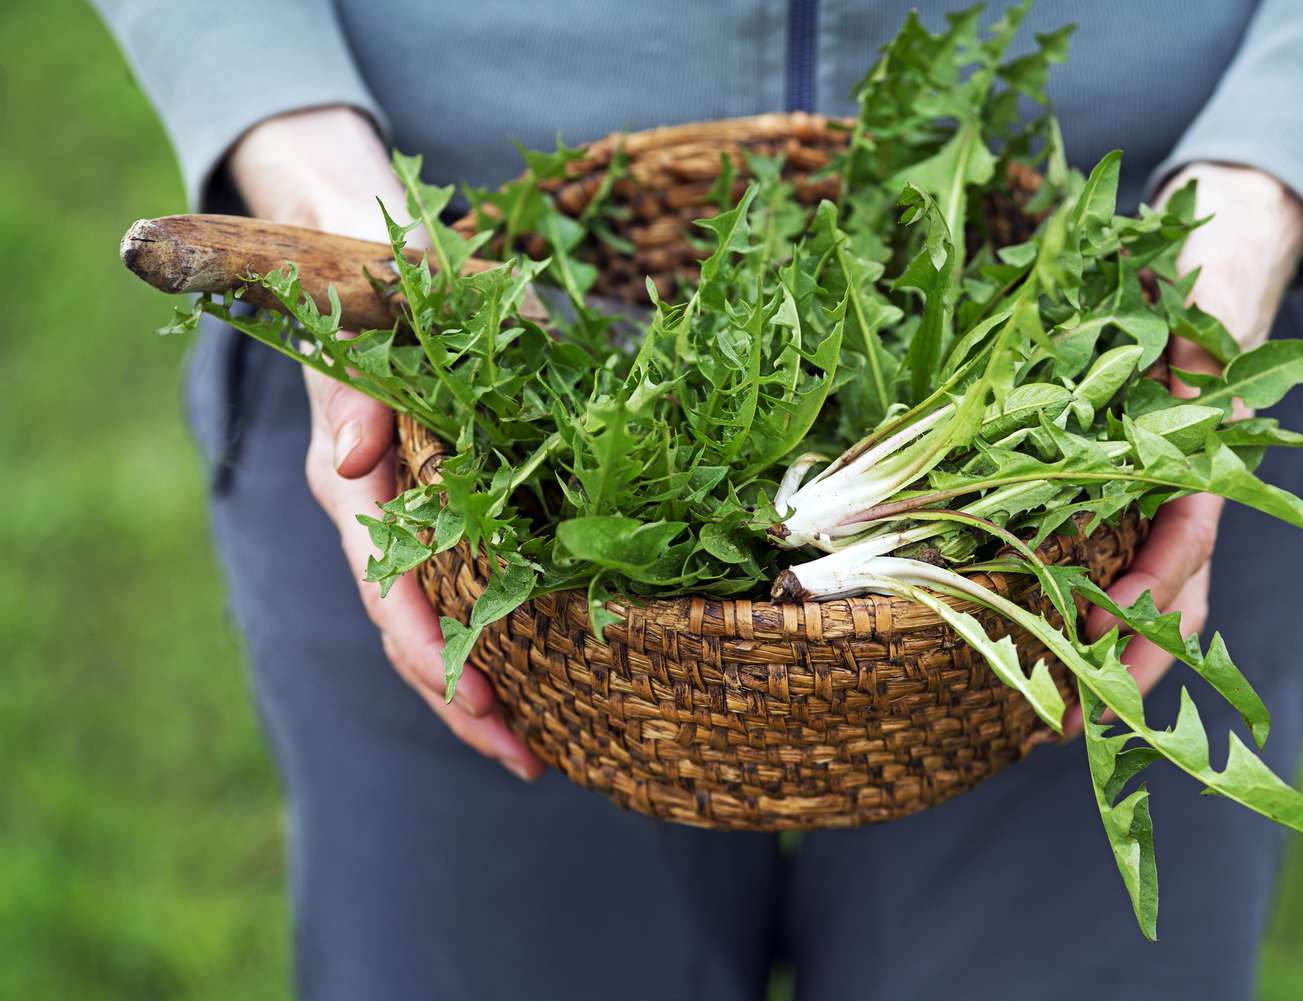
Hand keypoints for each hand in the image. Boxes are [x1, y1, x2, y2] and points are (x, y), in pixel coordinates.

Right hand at [228, 107, 543, 778]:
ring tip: (532, 753)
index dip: (426, 636)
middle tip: (521, 754)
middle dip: (458, 693)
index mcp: (353, 468)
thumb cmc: (379, 276)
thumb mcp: (378, 303)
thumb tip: (357, 455)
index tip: (472, 685)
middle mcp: (368, 507)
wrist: (350, 260)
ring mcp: (397, 518)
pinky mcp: (428, 515)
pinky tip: (532, 690)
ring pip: (424, 626)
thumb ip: (369, 368)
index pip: (385, 573)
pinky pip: (450, 595)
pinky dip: (485, 647)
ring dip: (471, 692)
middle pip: (403, 624)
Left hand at [1064, 162, 1302, 735]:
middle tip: (1074, 727)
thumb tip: (1131, 381)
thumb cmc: (1184, 282)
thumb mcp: (1175, 309)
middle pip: (1177, 597)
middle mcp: (1190, 488)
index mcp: (1201, 450)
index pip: (1183, 537)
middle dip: (1131, 664)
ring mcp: (1167, 503)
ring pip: (1160, 603)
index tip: (1102, 628)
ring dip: (1118, 664)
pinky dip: (1107, 625)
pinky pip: (1130, 578)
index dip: (1147, 587)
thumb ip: (1167, 350)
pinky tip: (1066, 661)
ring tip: (1065, 724)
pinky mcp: (1135, 503)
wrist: (1209, 265)